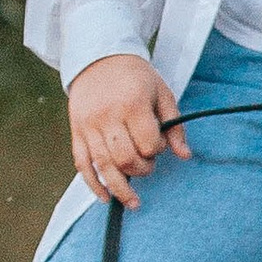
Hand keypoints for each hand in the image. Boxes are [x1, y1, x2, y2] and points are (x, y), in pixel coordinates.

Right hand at [66, 53, 187, 206]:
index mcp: (132, 104)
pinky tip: (105, 197)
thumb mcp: (162, 94)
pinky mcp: (77, 132)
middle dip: (141, 170)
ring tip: (133, 203)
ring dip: (119, 189)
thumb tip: (184, 156)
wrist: (99, 58)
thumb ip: (174, 125)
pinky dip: (93, 184)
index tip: (158, 144)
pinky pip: (82, 164)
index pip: (147, 143)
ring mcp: (89, 126)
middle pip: (125, 158)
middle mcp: (108, 116)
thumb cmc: (136, 77)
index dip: (157, 150)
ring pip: (103, 166)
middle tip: (147, 166)